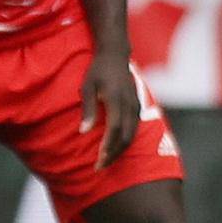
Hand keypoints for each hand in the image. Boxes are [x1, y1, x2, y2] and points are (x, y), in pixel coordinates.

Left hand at [79, 53, 141, 168]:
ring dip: (119, 150)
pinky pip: (134, 130)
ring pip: (132, 135)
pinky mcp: (137, 107)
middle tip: (100, 167)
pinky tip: (114, 148)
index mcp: (116, 99)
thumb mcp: (87, 87)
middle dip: (113, 154)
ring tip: (105, 161)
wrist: (115, 55)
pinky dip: (125, 142)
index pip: (114, 129)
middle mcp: (129, 105)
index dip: (108, 146)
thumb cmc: (98, 71)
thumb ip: (87, 109)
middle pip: (126, 137)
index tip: (99, 159)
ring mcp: (136, 106)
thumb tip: (84, 132)